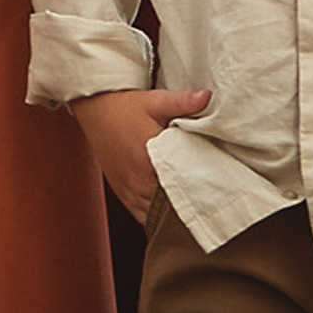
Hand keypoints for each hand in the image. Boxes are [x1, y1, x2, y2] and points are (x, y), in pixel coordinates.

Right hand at [70, 85, 209, 222]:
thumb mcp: (155, 101)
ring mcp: (129, 192)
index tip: (216, 190)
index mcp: (149, 161)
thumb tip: (207, 96)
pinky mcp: (123, 195)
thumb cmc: (126, 107)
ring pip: (156, 216)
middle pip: (171, 206)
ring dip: (172, 212)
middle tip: (210, 199)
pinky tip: (169, 209)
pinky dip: (156, 216)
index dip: (200, 191)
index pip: (181, 188)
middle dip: (189, 204)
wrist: (96, 110)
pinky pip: (142, 217)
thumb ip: (182, 102)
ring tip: (193, 206)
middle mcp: (137, 182)